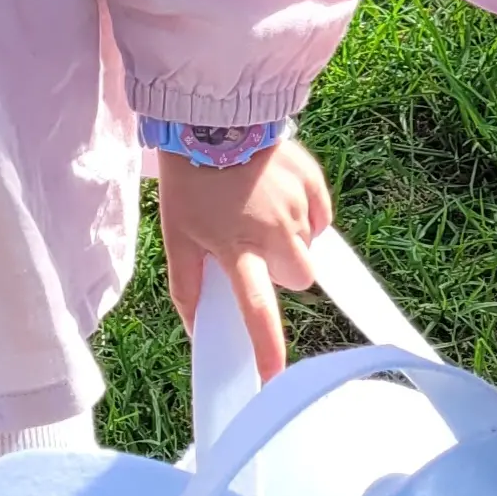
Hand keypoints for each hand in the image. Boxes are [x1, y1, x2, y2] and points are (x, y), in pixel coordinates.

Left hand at [157, 137, 332, 376]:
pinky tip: (278, 198)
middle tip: (255, 252)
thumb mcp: (176, 235)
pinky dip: (304, 217)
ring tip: (260, 215)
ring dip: (290, 243)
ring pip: (309, 246)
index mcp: (238, 248)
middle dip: (284, 274)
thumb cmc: (190, 179)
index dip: (268, 349)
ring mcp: (297, 204)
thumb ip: (187, 286)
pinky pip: (320, 217)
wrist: (212, 116)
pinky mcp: (312, 181)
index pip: (258, 310)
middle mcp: (275, 231)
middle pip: (300, 278)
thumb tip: (195, 329)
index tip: (275, 379)